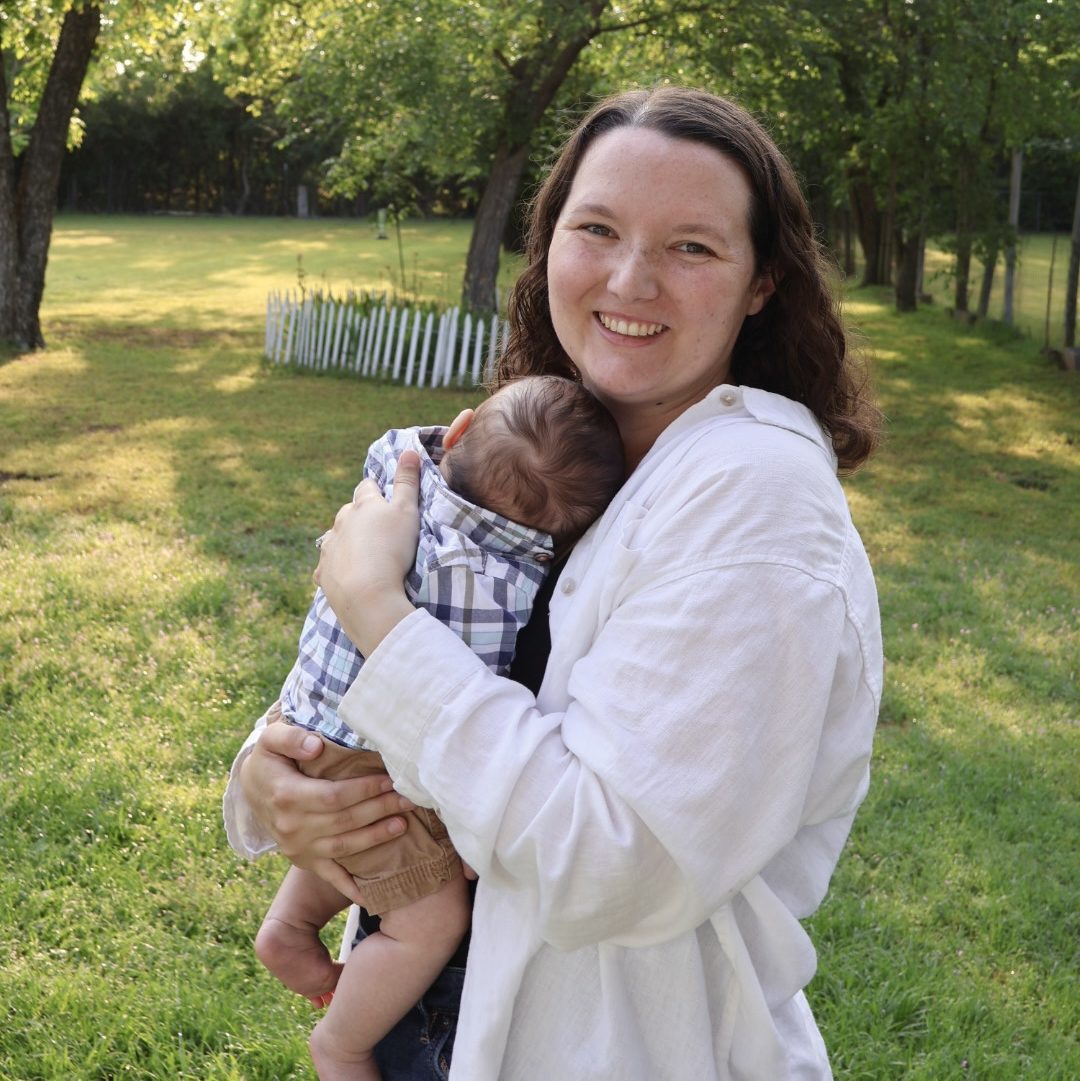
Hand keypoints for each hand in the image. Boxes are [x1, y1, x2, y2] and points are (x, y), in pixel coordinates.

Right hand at [239, 721, 414, 903]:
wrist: (252, 789)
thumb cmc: (270, 758)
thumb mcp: (272, 740)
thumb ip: (291, 737)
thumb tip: (316, 745)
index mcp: (286, 796)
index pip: (333, 796)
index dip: (364, 790)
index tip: (389, 780)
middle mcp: (291, 827)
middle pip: (344, 821)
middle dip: (379, 809)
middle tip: (408, 799)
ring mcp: (298, 848)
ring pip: (343, 847)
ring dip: (375, 837)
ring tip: (403, 824)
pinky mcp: (303, 861)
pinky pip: (329, 876)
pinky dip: (349, 887)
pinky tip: (371, 893)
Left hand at [315, 449, 421, 656]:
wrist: (367, 594)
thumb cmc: (393, 549)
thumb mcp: (408, 512)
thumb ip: (407, 482)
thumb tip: (409, 450)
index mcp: (362, 505)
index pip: (367, 487)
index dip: (376, 490)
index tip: (384, 496)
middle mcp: (340, 522)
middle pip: (349, 511)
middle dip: (360, 516)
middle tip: (377, 529)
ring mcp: (329, 548)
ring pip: (336, 537)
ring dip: (347, 541)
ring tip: (363, 553)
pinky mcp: (323, 573)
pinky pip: (327, 566)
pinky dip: (336, 567)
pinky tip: (345, 575)